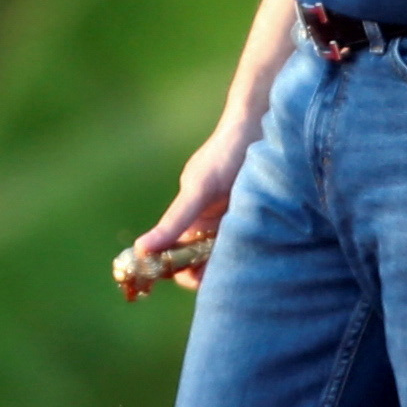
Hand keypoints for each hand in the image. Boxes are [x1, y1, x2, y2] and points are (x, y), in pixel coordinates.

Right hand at [126, 114, 258, 294]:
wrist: (262, 126)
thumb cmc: (225, 155)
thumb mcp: (198, 191)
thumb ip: (173, 222)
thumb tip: (141, 250)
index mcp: (190, 219)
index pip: (179, 259)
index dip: (182, 272)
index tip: (195, 280)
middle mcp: (211, 224)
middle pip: (206, 262)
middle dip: (212, 272)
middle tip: (228, 274)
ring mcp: (235, 221)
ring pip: (230, 255)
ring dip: (234, 261)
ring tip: (248, 260)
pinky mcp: (260, 217)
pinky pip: (252, 242)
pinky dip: (254, 249)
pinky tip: (265, 252)